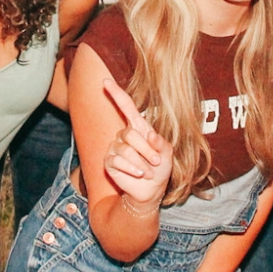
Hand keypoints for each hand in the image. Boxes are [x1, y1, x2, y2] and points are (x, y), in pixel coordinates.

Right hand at [101, 79, 171, 207]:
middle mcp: (124, 135)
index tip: (105, 81)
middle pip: (130, 133)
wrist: (151, 190)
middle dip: (146, 149)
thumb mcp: (167, 154)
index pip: (126, 106)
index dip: (116, 93)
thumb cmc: (160, 169)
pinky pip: (118, 161)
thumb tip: (150, 136)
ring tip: (148, 171)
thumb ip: (161, 143)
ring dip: (141, 162)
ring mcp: (115, 147)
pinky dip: (132, 169)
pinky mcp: (109, 162)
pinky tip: (139, 174)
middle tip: (156, 162)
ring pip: (125, 149)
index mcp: (138, 127)